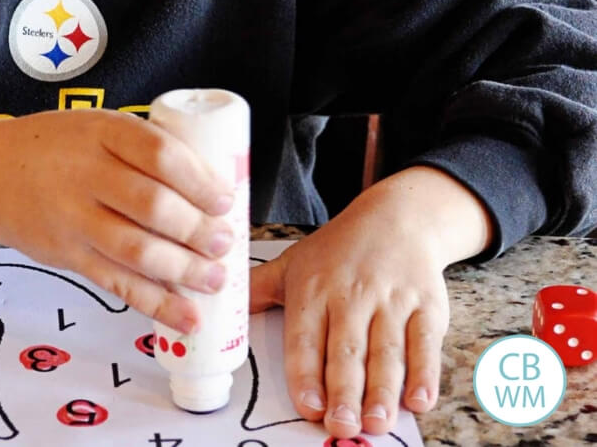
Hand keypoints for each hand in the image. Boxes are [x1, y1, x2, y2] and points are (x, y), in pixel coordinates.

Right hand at [0, 109, 235, 333]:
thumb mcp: (98, 127)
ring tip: (214, 277)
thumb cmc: (58, 148)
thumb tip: (214, 186)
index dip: (199, 180)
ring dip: (183, 270)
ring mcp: (72, 218)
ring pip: (135, 250)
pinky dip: (154, 303)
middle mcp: (84, 174)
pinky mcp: (67, 255)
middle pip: (151, 206)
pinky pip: (115, 283)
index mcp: (102, 132)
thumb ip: (144, 149)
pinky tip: (186, 315)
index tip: (225, 199)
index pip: (159, 154)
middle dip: (196, 230)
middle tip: (224, 242)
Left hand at [250, 166, 493, 438]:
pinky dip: (425, 373)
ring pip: (386, 351)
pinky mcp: (426, 305)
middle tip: (342, 425)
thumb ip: (257, 290)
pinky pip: (425, 342)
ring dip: (382, 390)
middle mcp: (351, 295)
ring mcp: (391, 300)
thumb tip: (215, 308)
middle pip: (347, 349)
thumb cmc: (338, 249)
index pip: (306, 337)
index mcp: (313, 289)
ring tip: (376, 422)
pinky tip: (418, 400)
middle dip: (344, 390)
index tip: (308, 404)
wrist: (396, 217)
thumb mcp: (293, 263)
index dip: (306, 372)